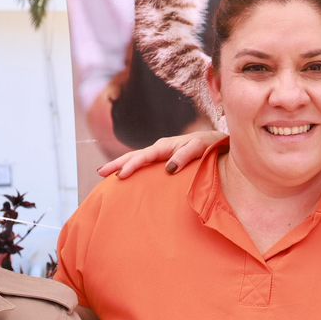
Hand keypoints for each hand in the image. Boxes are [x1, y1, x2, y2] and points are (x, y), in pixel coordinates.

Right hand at [98, 131, 225, 179]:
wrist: (220, 143)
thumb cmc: (212, 146)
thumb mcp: (201, 149)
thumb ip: (185, 156)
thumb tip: (168, 169)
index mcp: (166, 146)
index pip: (144, 156)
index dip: (131, 165)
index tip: (120, 175)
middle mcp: (161, 148)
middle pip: (134, 156)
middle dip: (117, 164)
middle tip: (100, 173)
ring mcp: (161, 154)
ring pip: (136, 158)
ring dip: (121, 164)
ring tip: (104, 173)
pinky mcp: (164, 159)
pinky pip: (145, 163)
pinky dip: (132, 167)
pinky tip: (125, 175)